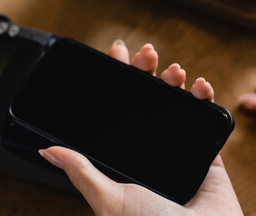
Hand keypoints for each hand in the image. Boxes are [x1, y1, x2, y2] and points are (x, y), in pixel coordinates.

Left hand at [39, 40, 242, 215]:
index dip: (118, 84)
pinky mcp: (208, 157)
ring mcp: (179, 154)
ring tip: (173, 70)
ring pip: (176, 107)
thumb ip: (81, 172)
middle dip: (147, 74)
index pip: (116, 116)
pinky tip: (199, 87)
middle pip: (147, 104)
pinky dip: (205, 98)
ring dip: (174, 82)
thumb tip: (48, 150)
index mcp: (124, 165)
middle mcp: (150, 156)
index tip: (116, 57)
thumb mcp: (107, 198)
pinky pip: (206, 120)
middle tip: (146, 55)